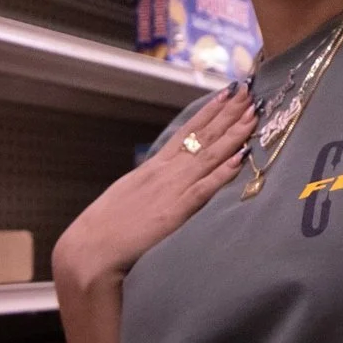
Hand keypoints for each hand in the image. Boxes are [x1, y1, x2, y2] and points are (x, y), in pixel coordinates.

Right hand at [53, 86, 254, 292]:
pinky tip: (241, 158)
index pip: (187, 133)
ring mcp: (171, 190)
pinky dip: (223, 172)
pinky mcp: (175, 213)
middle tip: (248, 92)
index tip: (226, 94)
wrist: (89, 250)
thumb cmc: (106, 228)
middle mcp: (165, 172)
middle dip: (228, 114)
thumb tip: (163, 177)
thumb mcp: (129, 195)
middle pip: (203, 137)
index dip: (209, 113)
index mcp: (153, 168)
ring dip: (233, 135)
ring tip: (252, 114)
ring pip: (209, 156)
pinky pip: (204, 189)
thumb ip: (150, 184)